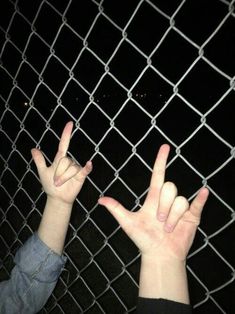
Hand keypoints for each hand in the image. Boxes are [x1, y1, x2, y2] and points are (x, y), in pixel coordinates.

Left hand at [31, 121, 91, 204]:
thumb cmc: (50, 185)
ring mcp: (76, 168)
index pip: (63, 144)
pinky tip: (89, 163)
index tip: (70, 123)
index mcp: (60, 159)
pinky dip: (87, 166)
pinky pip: (85, 169)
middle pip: (64, 161)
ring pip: (71, 168)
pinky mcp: (81, 175)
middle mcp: (69, 161)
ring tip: (61, 184)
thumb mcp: (42, 172)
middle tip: (56, 181)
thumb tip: (33, 149)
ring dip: (64, 177)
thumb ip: (39, 161)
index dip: (66, 134)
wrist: (57, 198)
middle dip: (58, 172)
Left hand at [98, 144, 208, 261]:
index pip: (158, 175)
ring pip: (180, 200)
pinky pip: (197, 204)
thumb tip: (100, 199)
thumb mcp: (128, 223)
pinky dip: (201, 198)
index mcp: (154, 198)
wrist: (158, 255)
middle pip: (169, 188)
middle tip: (159, 221)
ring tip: (168, 228)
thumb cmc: (143, 239)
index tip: (164, 147)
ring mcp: (179, 208)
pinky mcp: (191, 216)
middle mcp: (167, 200)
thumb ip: (116, 209)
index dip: (160, 161)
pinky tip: (204, 191)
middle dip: (164, 205)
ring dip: (173, 216)